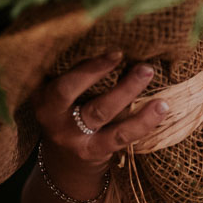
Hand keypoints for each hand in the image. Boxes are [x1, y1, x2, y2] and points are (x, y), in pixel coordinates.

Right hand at [31, 51, 168, 198]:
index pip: (49, 70)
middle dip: (96, 68)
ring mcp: (70, 136)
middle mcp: (50, 115)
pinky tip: (162, 108)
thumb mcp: (59, 96)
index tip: (104, 45)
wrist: (66, 165)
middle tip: (122, 52)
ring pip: (99, 111)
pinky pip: (120, 136)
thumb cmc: (69, 115)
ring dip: (126, 89)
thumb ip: (73, 71)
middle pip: (68, 88)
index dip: (73, 57)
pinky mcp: (91, 152)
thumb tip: (108, 37)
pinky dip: (143, 121)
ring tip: (148, 72)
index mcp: (41, 94)